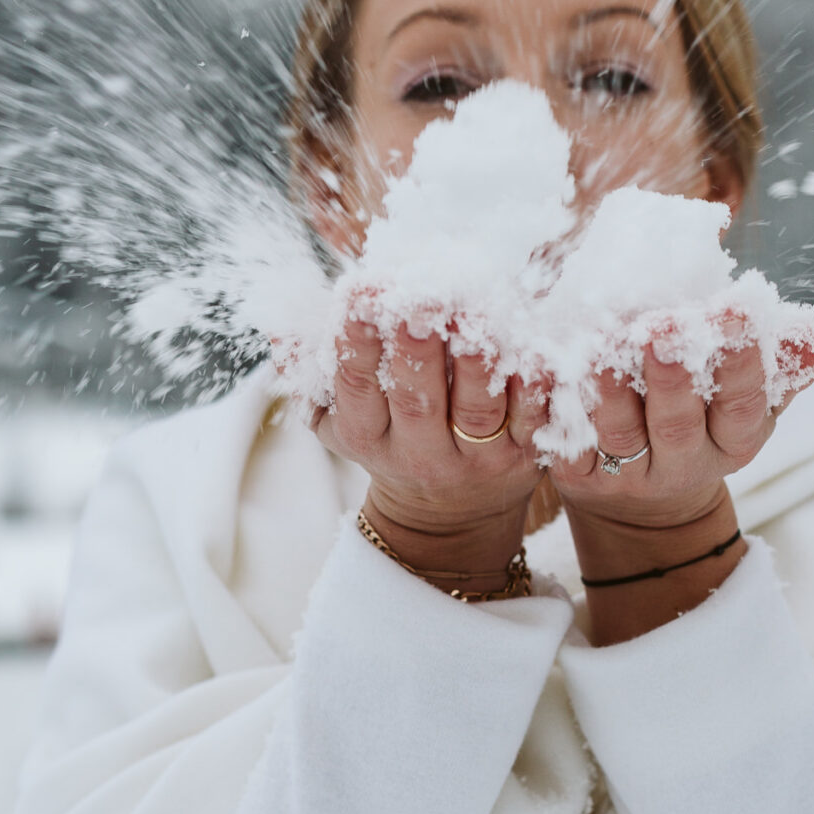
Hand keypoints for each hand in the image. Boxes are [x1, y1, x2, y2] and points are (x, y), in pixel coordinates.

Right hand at [309, 319, 548, 579]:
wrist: (451, 518)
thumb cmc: (388, 444)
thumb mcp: (338, 423)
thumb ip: (311, 377)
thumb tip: (280, 331)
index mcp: (369, 437)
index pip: (359, 389)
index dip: (357, 345)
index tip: (358, 294)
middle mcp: (421, 453)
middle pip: (418, 399)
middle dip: (416, 348)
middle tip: (418, 297)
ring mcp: (477, 457)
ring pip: (477, 410)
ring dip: (475, 361)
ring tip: (472, 311)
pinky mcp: (525, 456)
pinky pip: (532, 419)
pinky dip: (534, 385)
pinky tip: (531, 347)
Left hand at [548, 339, 782, 531]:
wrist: (641, 493)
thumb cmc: (704, 416)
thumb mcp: (750, 397)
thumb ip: (780, 363)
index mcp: (732, 442)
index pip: (741, 405)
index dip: (740, 362)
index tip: (736, 309)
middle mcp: (682, 465)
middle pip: (678, 423)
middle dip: (672, 376)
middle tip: (661, 328)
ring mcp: (627, 474)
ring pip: (618, 434)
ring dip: (609, 391)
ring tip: (602, 347)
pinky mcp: (577, 475)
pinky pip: (562, 441)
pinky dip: (550, 404)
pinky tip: (540, 368)